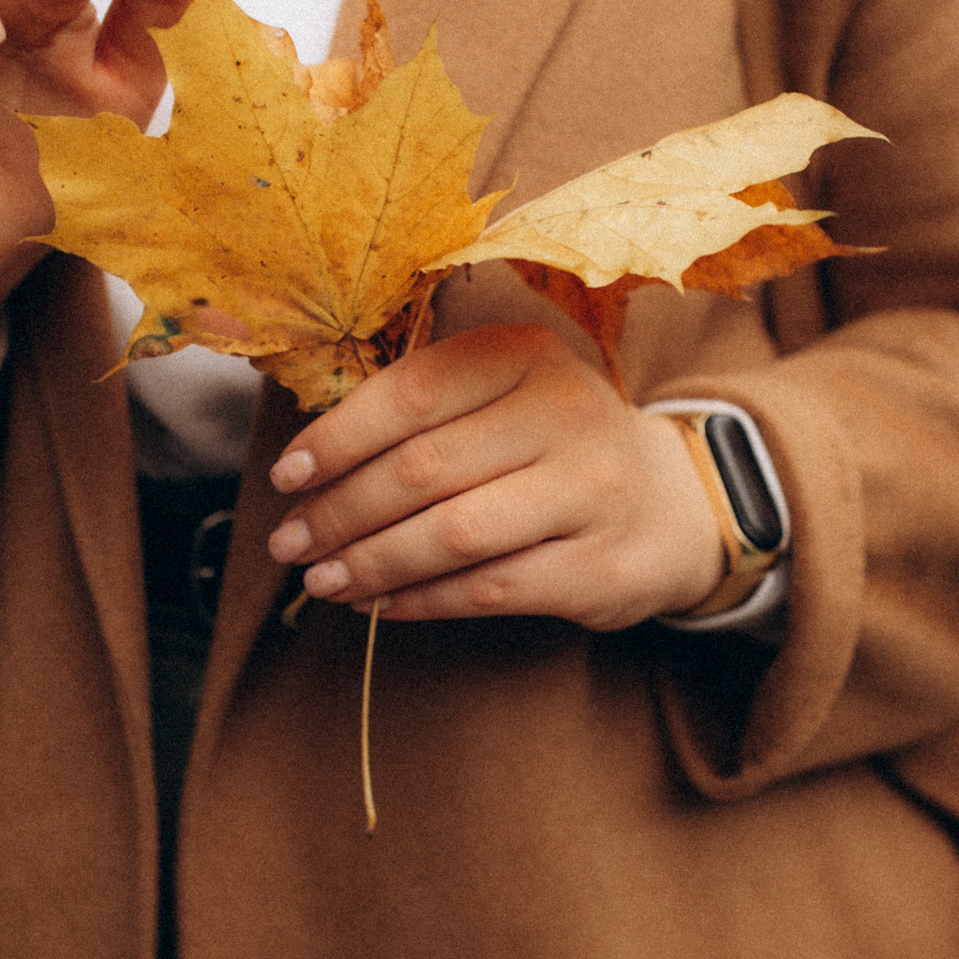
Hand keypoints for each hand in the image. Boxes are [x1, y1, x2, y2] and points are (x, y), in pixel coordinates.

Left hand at [263, 324, 728, 630]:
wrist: (670, 504)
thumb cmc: (553, 443)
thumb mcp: (507, 393)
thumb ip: (425, 407)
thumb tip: (308, 463)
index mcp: (528, 354)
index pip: (414, 391)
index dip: (339, 436)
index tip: (287, 475)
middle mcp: (565, 415)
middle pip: (423, 469)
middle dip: (341, 511)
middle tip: (290, 541)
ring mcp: (588, 493)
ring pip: (452, 535)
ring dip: (372, 563)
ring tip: (322, 579)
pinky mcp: (598, 567)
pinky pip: (488, 589)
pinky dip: (422, 600)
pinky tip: (382, 604)